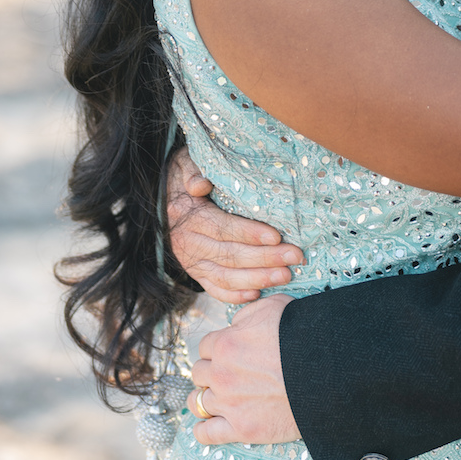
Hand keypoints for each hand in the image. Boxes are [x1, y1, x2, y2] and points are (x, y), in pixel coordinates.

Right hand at [167, 146, 303, 304]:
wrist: (165, 195)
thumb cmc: (186, 174)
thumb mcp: (186, 163)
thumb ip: (193, 171)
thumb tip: (200, 184)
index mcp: (188, 215)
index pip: (222, 228)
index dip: (249, 233)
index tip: (276, 236)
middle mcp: (187, 242)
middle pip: (230, 255)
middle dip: (265, 258)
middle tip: (295, 256)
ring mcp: (191, 261)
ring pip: (225, 277)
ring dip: (257, 279)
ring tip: (286, 275)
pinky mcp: (196, 272)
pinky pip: (214, 289)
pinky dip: (235, 295)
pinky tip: (257, 294)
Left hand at [189, 296, 301, 445]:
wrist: (326, 372)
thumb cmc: (303, 335)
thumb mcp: (273, 306)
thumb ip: (245, 314)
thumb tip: (233, 325)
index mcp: (226, 343)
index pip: (205, 346)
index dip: (217, 349)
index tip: (229, 354)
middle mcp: (221, 373)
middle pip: (198, 373)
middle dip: (211, 372)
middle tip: (227, 374)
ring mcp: (229, 403)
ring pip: (197, 402)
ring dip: (206, 399)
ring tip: (219, 399)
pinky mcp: (240, 429)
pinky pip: (205, 433)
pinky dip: (204, 429)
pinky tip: (211, 424)